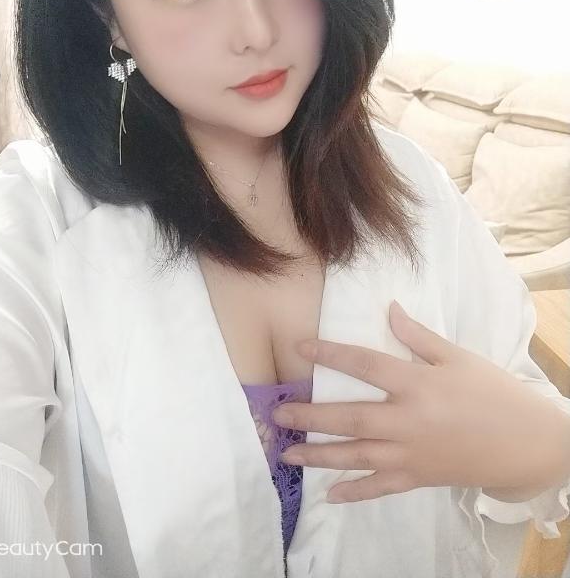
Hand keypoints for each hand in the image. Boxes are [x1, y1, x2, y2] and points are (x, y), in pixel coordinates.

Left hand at [272, 301, 568, 503]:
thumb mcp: (457, 357)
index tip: (300, 347)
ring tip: (288, 453)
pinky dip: (354, 493)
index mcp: (417, 384)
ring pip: (356, 455)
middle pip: (350, 417)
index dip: (330, 354)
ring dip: (319, 455)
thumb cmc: (491, 393)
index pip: (364, 365)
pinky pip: (380, 488)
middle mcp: (407, 421)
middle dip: (310, 415)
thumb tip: (388, 309)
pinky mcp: (417, 478)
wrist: (525, 443)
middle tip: (278, 413)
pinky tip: (328, 495)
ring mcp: (410, 454)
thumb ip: (418, 336)